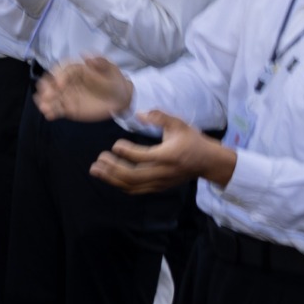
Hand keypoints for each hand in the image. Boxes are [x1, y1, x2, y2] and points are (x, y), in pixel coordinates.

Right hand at [35, 53, 135, 120]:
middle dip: (47, 89)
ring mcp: (66, 95)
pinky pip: (57, 109)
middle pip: (51, 83)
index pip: (62, 70)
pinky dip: (51, 112)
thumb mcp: (111, 69)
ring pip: (52, 97)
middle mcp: (67, 82)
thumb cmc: (114, 81)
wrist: (120, 98)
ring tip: (45, 108)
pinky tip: (49, 115)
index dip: (58, 76)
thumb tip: (86, 56)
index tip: (59, 84)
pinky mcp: (68, 108)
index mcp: (76, 70)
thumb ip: (100, 63)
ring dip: (45, 102)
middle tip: (47, 96)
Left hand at [91, 111, 233, 194]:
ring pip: (132, 185)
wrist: (208, 162)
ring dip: (111, 179)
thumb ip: (160, 117)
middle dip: (113, 168)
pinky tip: (108, 176)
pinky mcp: (158, 187)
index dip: (126, 152)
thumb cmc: (192, 140)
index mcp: (168, 156)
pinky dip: (120, 184)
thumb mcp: (179, 124)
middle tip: (99, 158)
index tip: (116, 144)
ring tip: (95, 169)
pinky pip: (136, 190)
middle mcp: (163, 172)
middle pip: (133, 175)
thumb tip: (139, 113)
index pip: (143, 157)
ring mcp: (160, 182)